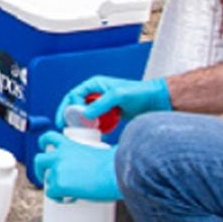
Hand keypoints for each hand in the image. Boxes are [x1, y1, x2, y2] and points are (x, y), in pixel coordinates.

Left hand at [34, 130, 120, 201]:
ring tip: (66, 192)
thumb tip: (96, 165)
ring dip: (54, 186)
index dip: (43, 143)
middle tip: (46, 177)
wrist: (115, 172)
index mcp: (69, 144)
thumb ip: (87, 155)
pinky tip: (70, 199)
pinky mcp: (59, 185)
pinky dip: (59, 198)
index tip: (44, 148)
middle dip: (39, 169)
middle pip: (38, 160)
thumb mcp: (96, 151)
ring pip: (47, 180)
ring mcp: (58, 169)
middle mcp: (60, 155)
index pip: (49, 137)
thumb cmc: (112, 164)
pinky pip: (52, 194)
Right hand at [54, 75, 170, 128]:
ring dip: (83, 125)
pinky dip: (95, 129)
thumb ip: (101, 104)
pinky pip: (98, 122)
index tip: (65, 120)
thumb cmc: (139, 92)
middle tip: (68, 129)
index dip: (67, 107)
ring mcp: (104, 105)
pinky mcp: (111, 114)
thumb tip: (85, 115)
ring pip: (87, 116)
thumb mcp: (118, 96)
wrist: (157, 101)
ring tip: (81, 135)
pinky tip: (96, 136)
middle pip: (77, 106)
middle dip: (72, 117)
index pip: (74, 95)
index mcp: (95, 84)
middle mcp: (97, 94)